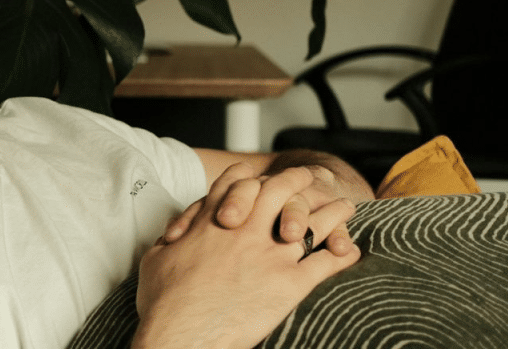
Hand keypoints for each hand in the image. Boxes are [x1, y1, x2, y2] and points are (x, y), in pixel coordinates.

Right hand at [133, 166, 359, 348]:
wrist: (181, 333)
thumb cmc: (163, 302)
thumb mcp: (156, 259)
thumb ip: (170, 242)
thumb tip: (169, 240)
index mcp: (211, 222)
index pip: (236, 182)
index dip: (251, 175)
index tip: (261, 176)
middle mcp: (244, 230)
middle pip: (279, 190)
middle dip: (297, 181)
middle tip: (309, 179)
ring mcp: (269, 254)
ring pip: (312, 222)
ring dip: (332, 212)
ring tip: (345, 206)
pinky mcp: (288, 284)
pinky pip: (325, 264)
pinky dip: (341, 255)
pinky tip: (351, 251)